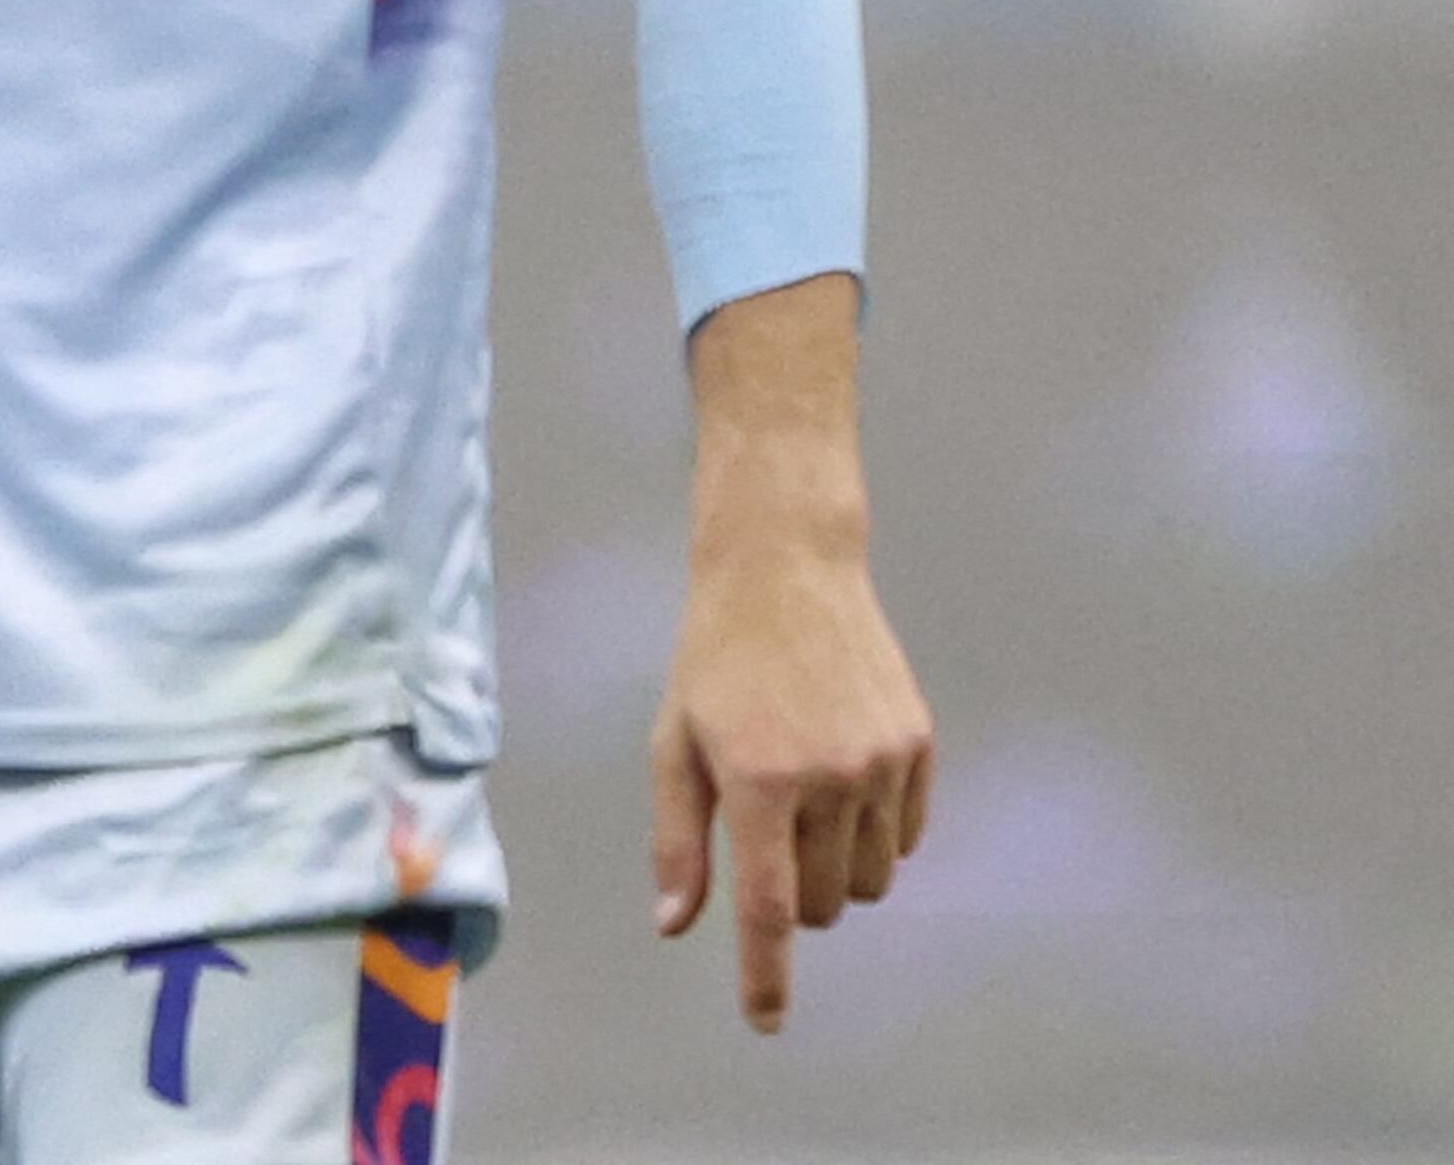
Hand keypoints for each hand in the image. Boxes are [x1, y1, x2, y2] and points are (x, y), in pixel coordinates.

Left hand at [649, 279, 932, 1032]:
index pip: (771, 907)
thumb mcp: (674, 743)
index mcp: (759, 779)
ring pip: (870, 881)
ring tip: (803, 803)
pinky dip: (877, 837)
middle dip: (796, 900)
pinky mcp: (920, 746)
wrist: (785, 569)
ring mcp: (883, 762)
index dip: (767, 975)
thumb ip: (679, 839)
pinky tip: (844, 784)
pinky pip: (908, 839)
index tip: (764, 1024)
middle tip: (767, 840)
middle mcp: (830, 777)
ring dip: (838, 869)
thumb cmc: (714, 661)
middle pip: (825, 904)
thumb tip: (676, 925)